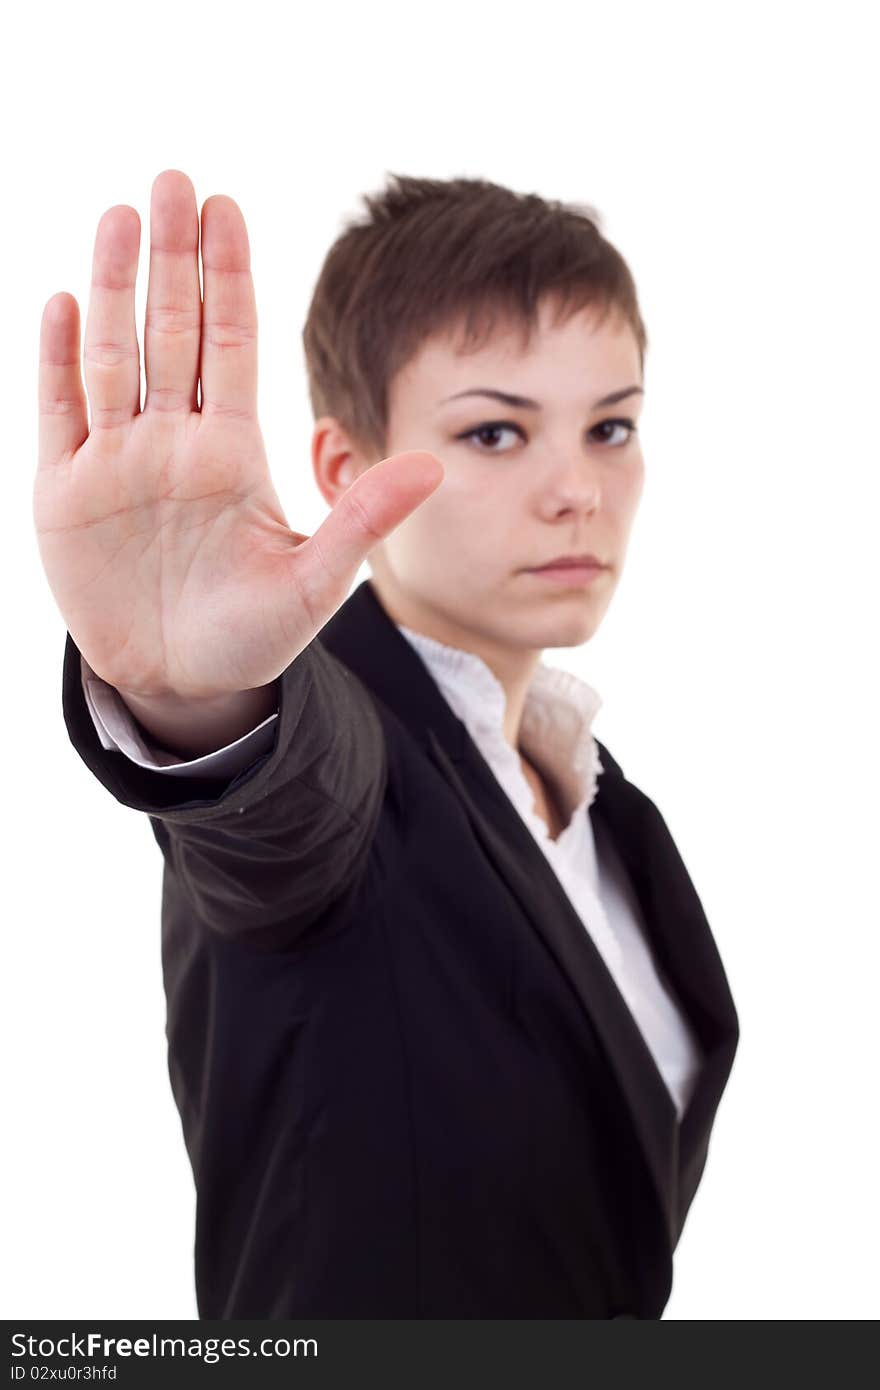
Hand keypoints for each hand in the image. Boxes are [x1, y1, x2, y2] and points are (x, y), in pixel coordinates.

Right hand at [34, 169, 442, 700]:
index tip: (228, 207)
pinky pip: (60, 412)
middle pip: (171, 330)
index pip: (230, 344)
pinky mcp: (67, 494)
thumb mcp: (315, 582)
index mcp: (232, 452)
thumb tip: (435, 463)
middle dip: (172, 256)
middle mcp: (174, 442)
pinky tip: (64, 301)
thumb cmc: (251, 635)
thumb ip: (362, 519)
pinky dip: (59, 360)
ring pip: (114, 356)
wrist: (182, 685)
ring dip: (116, 287)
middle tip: (173, 178)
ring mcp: (117, 462)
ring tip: (123, 216)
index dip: (228, 276)